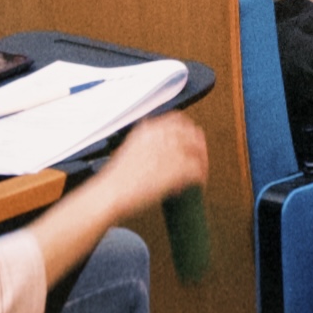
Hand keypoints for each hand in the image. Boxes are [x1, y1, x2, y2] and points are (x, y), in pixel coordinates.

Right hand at [95, 110, 210, 211]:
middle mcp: (163, 135)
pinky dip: (201, 176)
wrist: (111, 192)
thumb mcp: (130, 148)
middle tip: (200, 158)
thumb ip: (149, 143)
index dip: (188, 130)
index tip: (191, 139)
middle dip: (198, 146)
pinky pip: (198, 169)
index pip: (178, 120)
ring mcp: (172, 149)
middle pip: (192, 133)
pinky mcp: (178, 167)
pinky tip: (197, 184)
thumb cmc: (115, 178)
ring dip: (202, 162)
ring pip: (199, 151)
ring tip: (200, 173)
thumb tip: (164, 149)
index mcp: (150, 128)